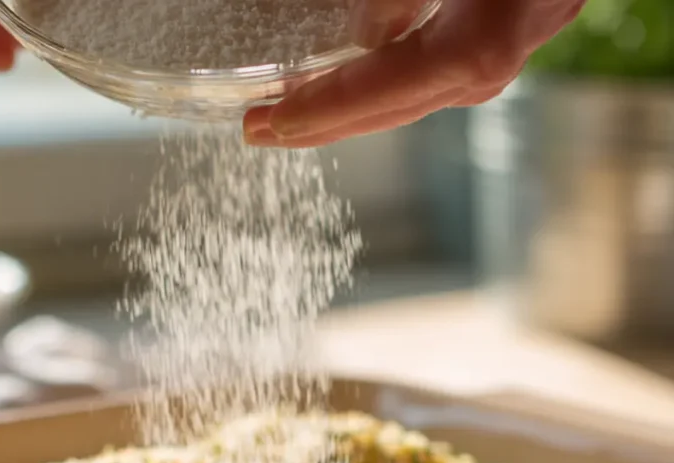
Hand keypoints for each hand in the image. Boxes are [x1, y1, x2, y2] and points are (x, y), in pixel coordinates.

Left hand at [244, 0, 586, 147]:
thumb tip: (367, 34)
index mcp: (483, 41)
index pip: (385, 90)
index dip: (326, 109)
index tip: (271, 123)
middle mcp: (494, 63)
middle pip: (391, 110)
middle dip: (320, 125)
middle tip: (256, 131)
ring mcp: (503, 57)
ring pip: (408, 100)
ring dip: (344, 111)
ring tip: (284, 116)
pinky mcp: (500, 41)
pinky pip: (425, 80)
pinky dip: (377, 89)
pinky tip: (342, 85)